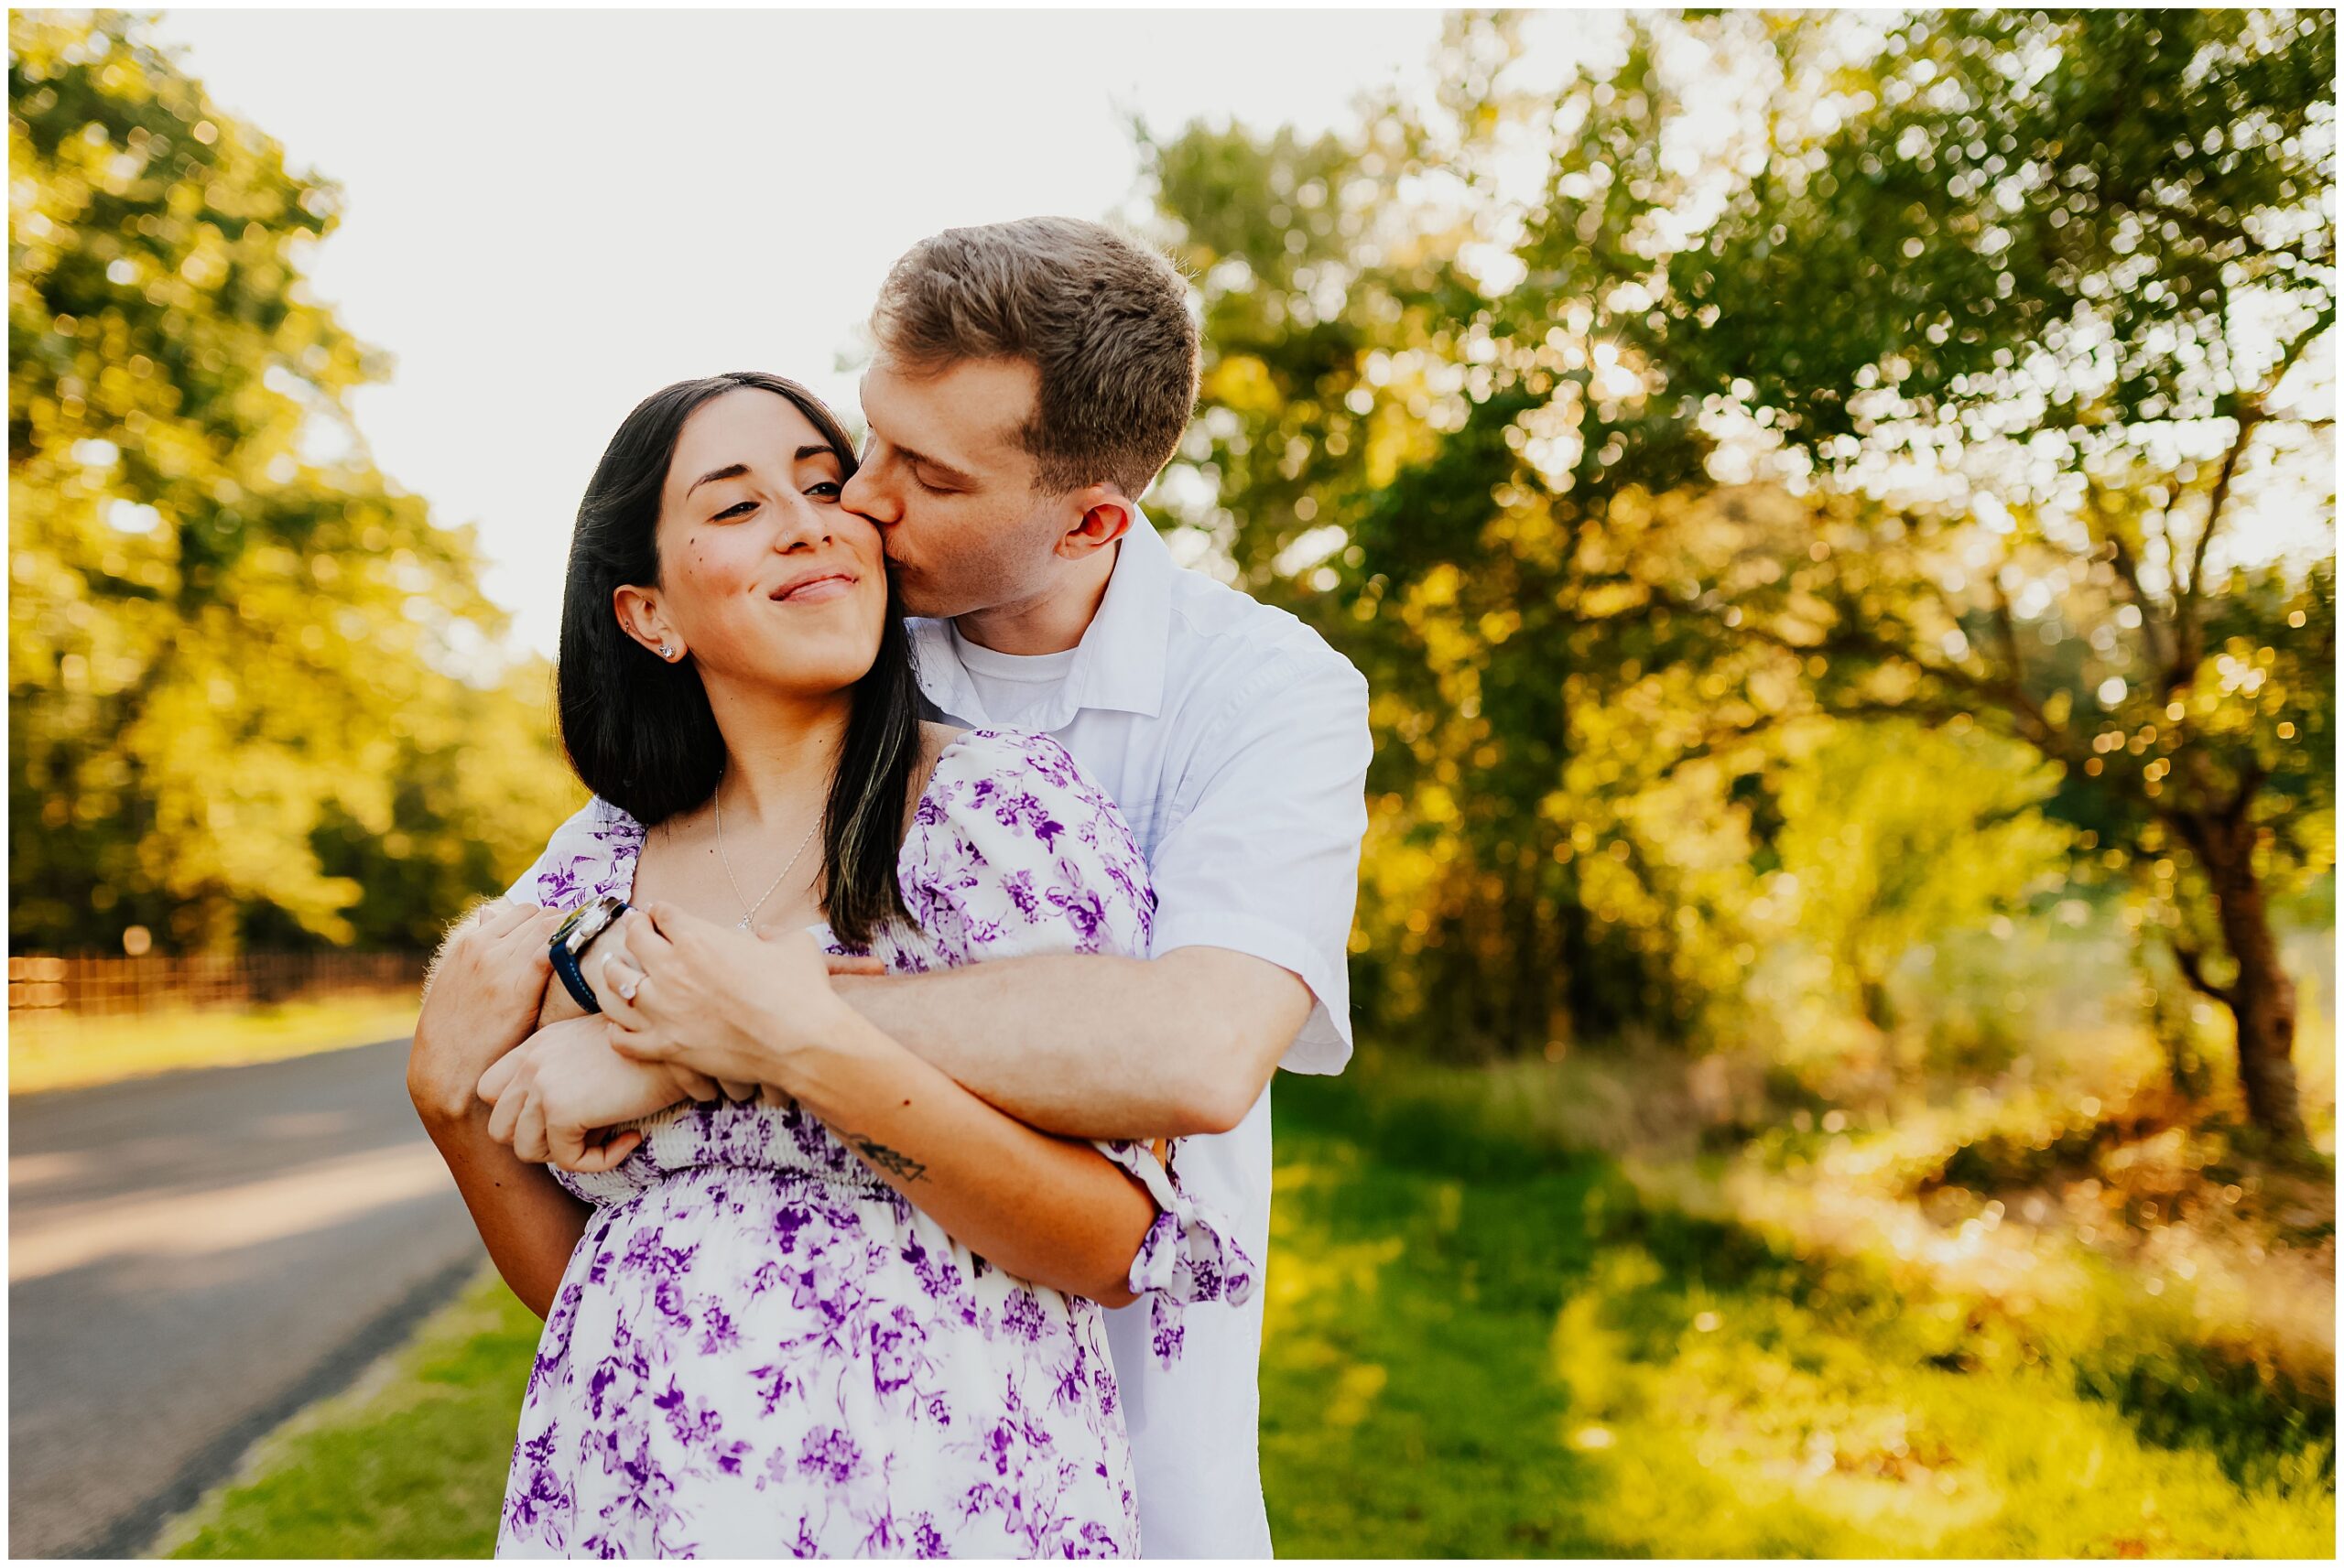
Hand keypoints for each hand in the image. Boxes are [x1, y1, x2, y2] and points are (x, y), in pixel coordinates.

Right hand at [408, 900, 564, 1124]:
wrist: (446, 1070)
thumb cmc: (456, 1030)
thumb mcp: (457, 979)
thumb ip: (478, 948)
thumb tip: (489, 912)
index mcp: (471, 942)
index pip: (523, 911)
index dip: (549, 920)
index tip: (566, 934)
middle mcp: (485, 946)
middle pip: (541, 915)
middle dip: (566, 925)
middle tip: (586, 944)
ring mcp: (501, 965)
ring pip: (551, 927)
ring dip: (575, 935)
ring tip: (591, 952)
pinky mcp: (519, 987)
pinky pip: (553, 951)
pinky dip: (572, 949)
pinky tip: (585, 964)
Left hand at [478, 1014, 700, 1170]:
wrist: (680, 1045)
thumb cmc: (652, 1050)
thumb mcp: (596, 1051)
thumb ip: (565, 1074)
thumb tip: (561, 1124)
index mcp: (536, 1045)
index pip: (489, 1091)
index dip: (518, 1114)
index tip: (561, 1117)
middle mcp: (532, 1063)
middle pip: (499, 1128)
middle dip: (539, 1141)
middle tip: (583, 1134)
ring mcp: (543, 1086)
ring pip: (526, 1151)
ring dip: (566, 1154)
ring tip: (605, 1137)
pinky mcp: (563, 1111)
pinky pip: (567, 1161)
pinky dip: (601, 1161)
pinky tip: (629, 1140)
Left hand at [596, 903, 854, 1089]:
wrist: (801, 1042)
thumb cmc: (800, 990)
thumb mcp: (793, 944)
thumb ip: (772, 934)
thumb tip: (764, 934)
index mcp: (698, 937)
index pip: (663, 914)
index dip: (660, 911)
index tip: (659, 913)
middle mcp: (671, 969)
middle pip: (634, 940)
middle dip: (633, 930)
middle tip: (632, 928)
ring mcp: (663, 1010)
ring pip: (618, 985)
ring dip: (615, 973)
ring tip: (615, 969)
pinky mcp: (666, 1046)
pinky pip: (625, 1040)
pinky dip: (618, 1032)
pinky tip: (618, 1027)